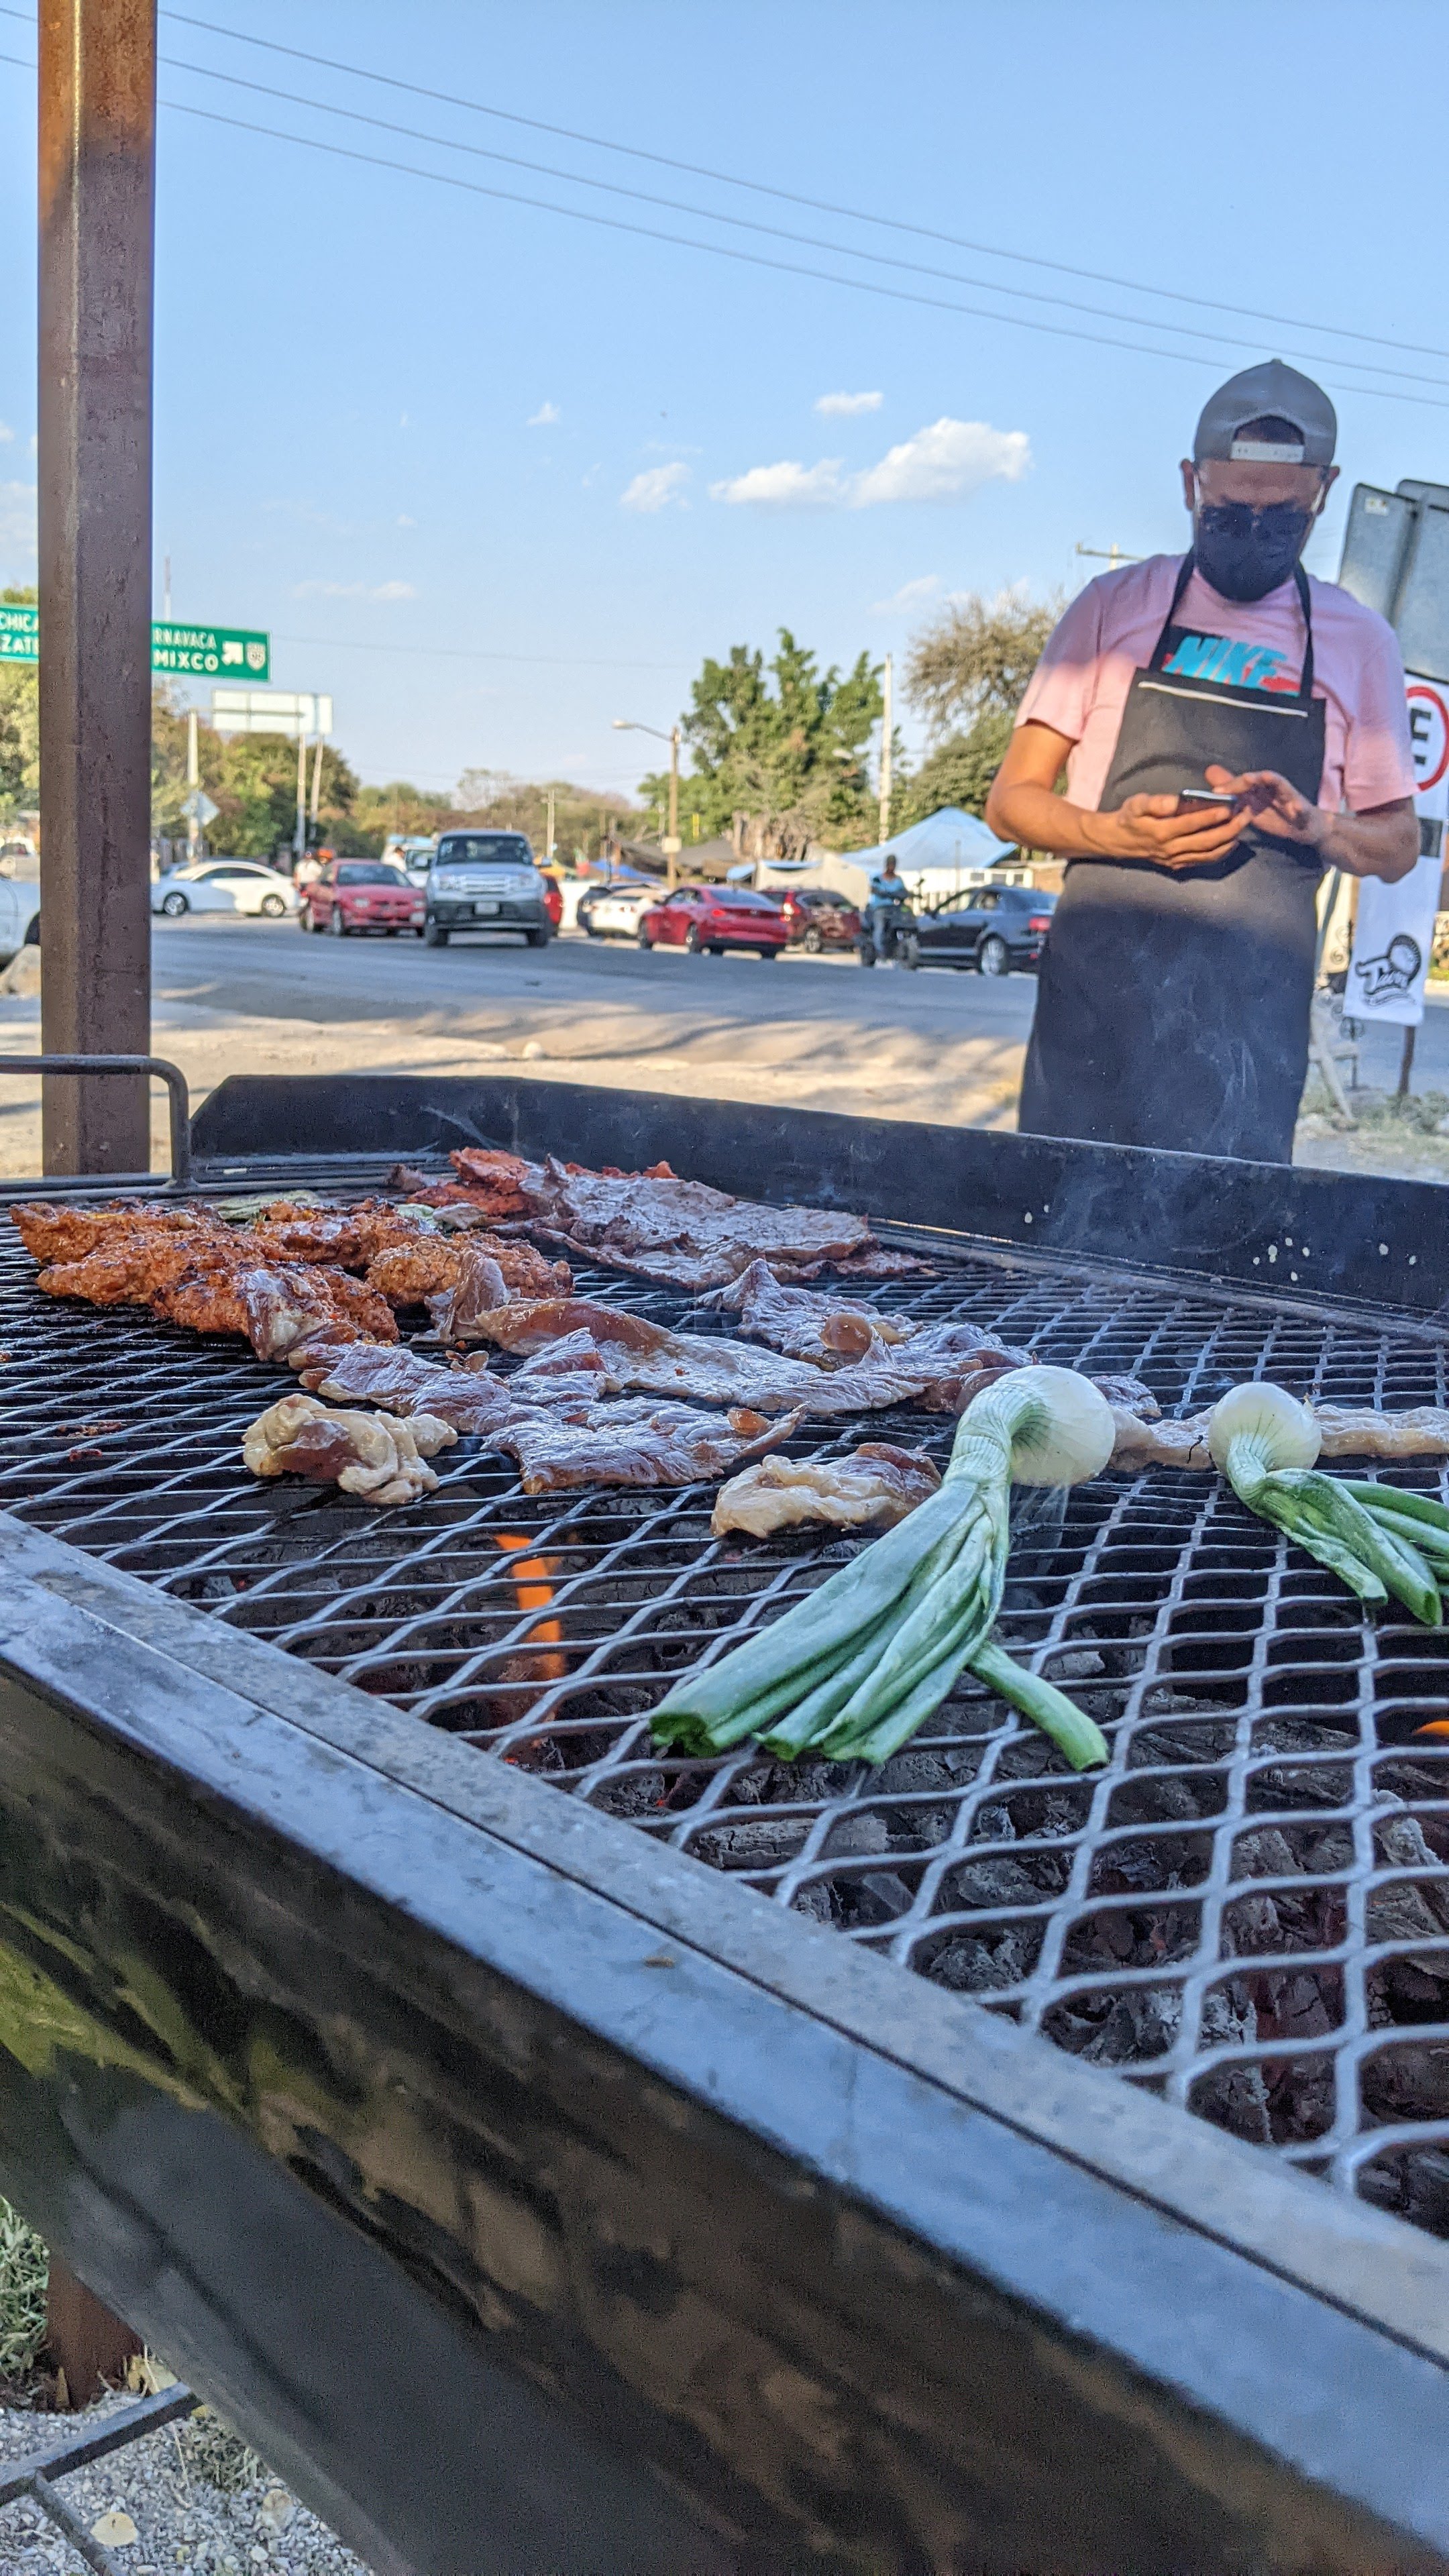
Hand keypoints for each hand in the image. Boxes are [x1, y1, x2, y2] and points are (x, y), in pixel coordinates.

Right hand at [1084, 789, 1253, 871]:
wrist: (1117, 841)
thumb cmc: (1129, 818)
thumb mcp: (1136, 804)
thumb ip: (1155, 802)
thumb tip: (1174, 801)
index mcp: (1161, 832)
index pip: (1190, 824)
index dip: (1210, 816)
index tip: (1228, 806)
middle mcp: (1170, 849)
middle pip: (1205, 841)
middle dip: (1228, 828)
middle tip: (1245, 815)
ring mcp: (1175, 859)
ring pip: (1208, 853)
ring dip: (1228, 841)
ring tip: (1243, 826)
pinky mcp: (1178, 865)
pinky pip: (1203, 861)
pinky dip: (1220, 853)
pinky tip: (1232, 842)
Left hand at [1204, 763, 1326, 846]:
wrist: (1303, 827)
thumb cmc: (1275, 814)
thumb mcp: (1251, 805)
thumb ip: (1232, 792)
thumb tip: (1210, 775)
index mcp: (1261, 788)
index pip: (1244, 782)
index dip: (1231, 785)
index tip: (1215, 791)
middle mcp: (1274, 788)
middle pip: (1262, 779)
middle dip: (1251, 779)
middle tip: (1241, 779)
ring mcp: (1290, 798)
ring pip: (1282, 786)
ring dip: (1274, 780)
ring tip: (1264, 777)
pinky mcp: (1303, 811)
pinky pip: (1302, 809)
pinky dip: (1299, 808)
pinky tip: (1296, 808)